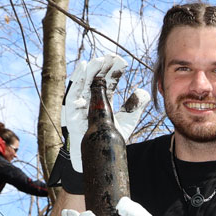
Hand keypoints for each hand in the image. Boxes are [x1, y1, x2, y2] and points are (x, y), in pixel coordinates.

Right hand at [61, 55, 148, 172]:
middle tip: (112, 58)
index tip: (122, 62)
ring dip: (91, 71)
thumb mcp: (126, 122)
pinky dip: (77, 81)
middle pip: (96, 80)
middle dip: (103, 68)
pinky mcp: (72, 114)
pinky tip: (83, 68)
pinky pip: (72, 95)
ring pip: (84, 84)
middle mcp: (90, 101)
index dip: (114, 72)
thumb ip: (134, 107)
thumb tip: (144, 92)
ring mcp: (80, 107)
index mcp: (102, 101)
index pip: (109, 83)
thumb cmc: (109, 139)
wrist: (99, 158)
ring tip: (99, 61)